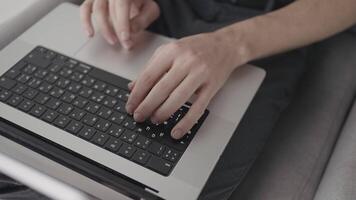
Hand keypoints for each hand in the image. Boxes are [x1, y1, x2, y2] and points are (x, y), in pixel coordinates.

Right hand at [80, 0, 159, 48]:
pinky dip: (85, 22)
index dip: (123, 23)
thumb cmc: (143, 3)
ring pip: (97, 10)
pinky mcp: (93, 0)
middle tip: (125, 44)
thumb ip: (142, 19)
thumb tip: (132, 30)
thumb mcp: (150, 9)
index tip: (126, 39)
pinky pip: (85, 9)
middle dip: (118, 30)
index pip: (121, 5)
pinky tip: (90, 34)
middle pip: (110, 10)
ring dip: (104, 29)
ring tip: (113, 41)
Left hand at [126, 32, 243, 138]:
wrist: (224, 45)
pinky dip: (186, 122)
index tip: (130, 106)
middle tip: (138, 117)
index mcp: (171, 51)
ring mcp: (200, 74)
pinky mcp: (211, 86)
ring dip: (163, 113)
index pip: (148, 77)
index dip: (137, 95)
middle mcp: (185, 61)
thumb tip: (132, 88)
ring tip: (154, 120)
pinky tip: (176, 131)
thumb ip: (151, 68)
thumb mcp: (170, 52)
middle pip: (161, 89)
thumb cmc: (195, 48)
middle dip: (146, 106)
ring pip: (177, 99)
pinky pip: (197, 108)